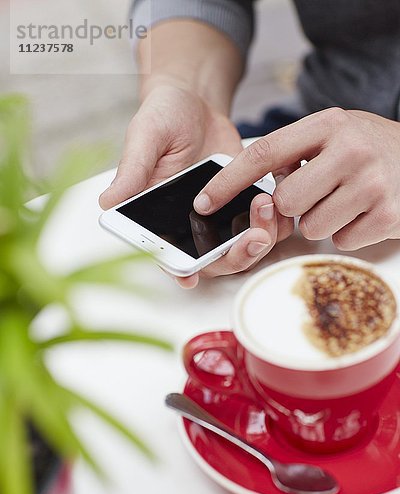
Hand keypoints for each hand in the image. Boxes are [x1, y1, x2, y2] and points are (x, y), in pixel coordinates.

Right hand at [99, 85, 291, 286]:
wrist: (196, 103)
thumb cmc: (163, 118)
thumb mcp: (145, 138)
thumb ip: (132, 171)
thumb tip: (106, 202)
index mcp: (160, 218)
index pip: (167, 255)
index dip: (180, 270)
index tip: (192, 277)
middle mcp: (190, 226)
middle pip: (214, 261)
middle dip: (235, 255)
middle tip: (254, 236)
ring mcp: (220, 218)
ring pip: (242, 247)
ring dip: (260, 237)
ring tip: (268, 206)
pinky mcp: (244, 205)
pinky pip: (264, 223)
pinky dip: (276, 219)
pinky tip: (280, 199)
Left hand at [194, 108, 399, 250]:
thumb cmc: (367, 147)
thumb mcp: (330, 133)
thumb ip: (292, 151)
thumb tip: (249, 184)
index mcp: (327, 124)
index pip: (263, 153)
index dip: (228, 181)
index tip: (204, 203)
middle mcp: (351, 150)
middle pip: (285, 202)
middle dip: (293, 206)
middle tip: (315, 194)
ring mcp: (372, 184)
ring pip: (311, 228)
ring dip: (320, 221)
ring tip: (343, 200)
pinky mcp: (389, 215)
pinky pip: (340, 241)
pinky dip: (345, 233)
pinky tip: (361, 212)